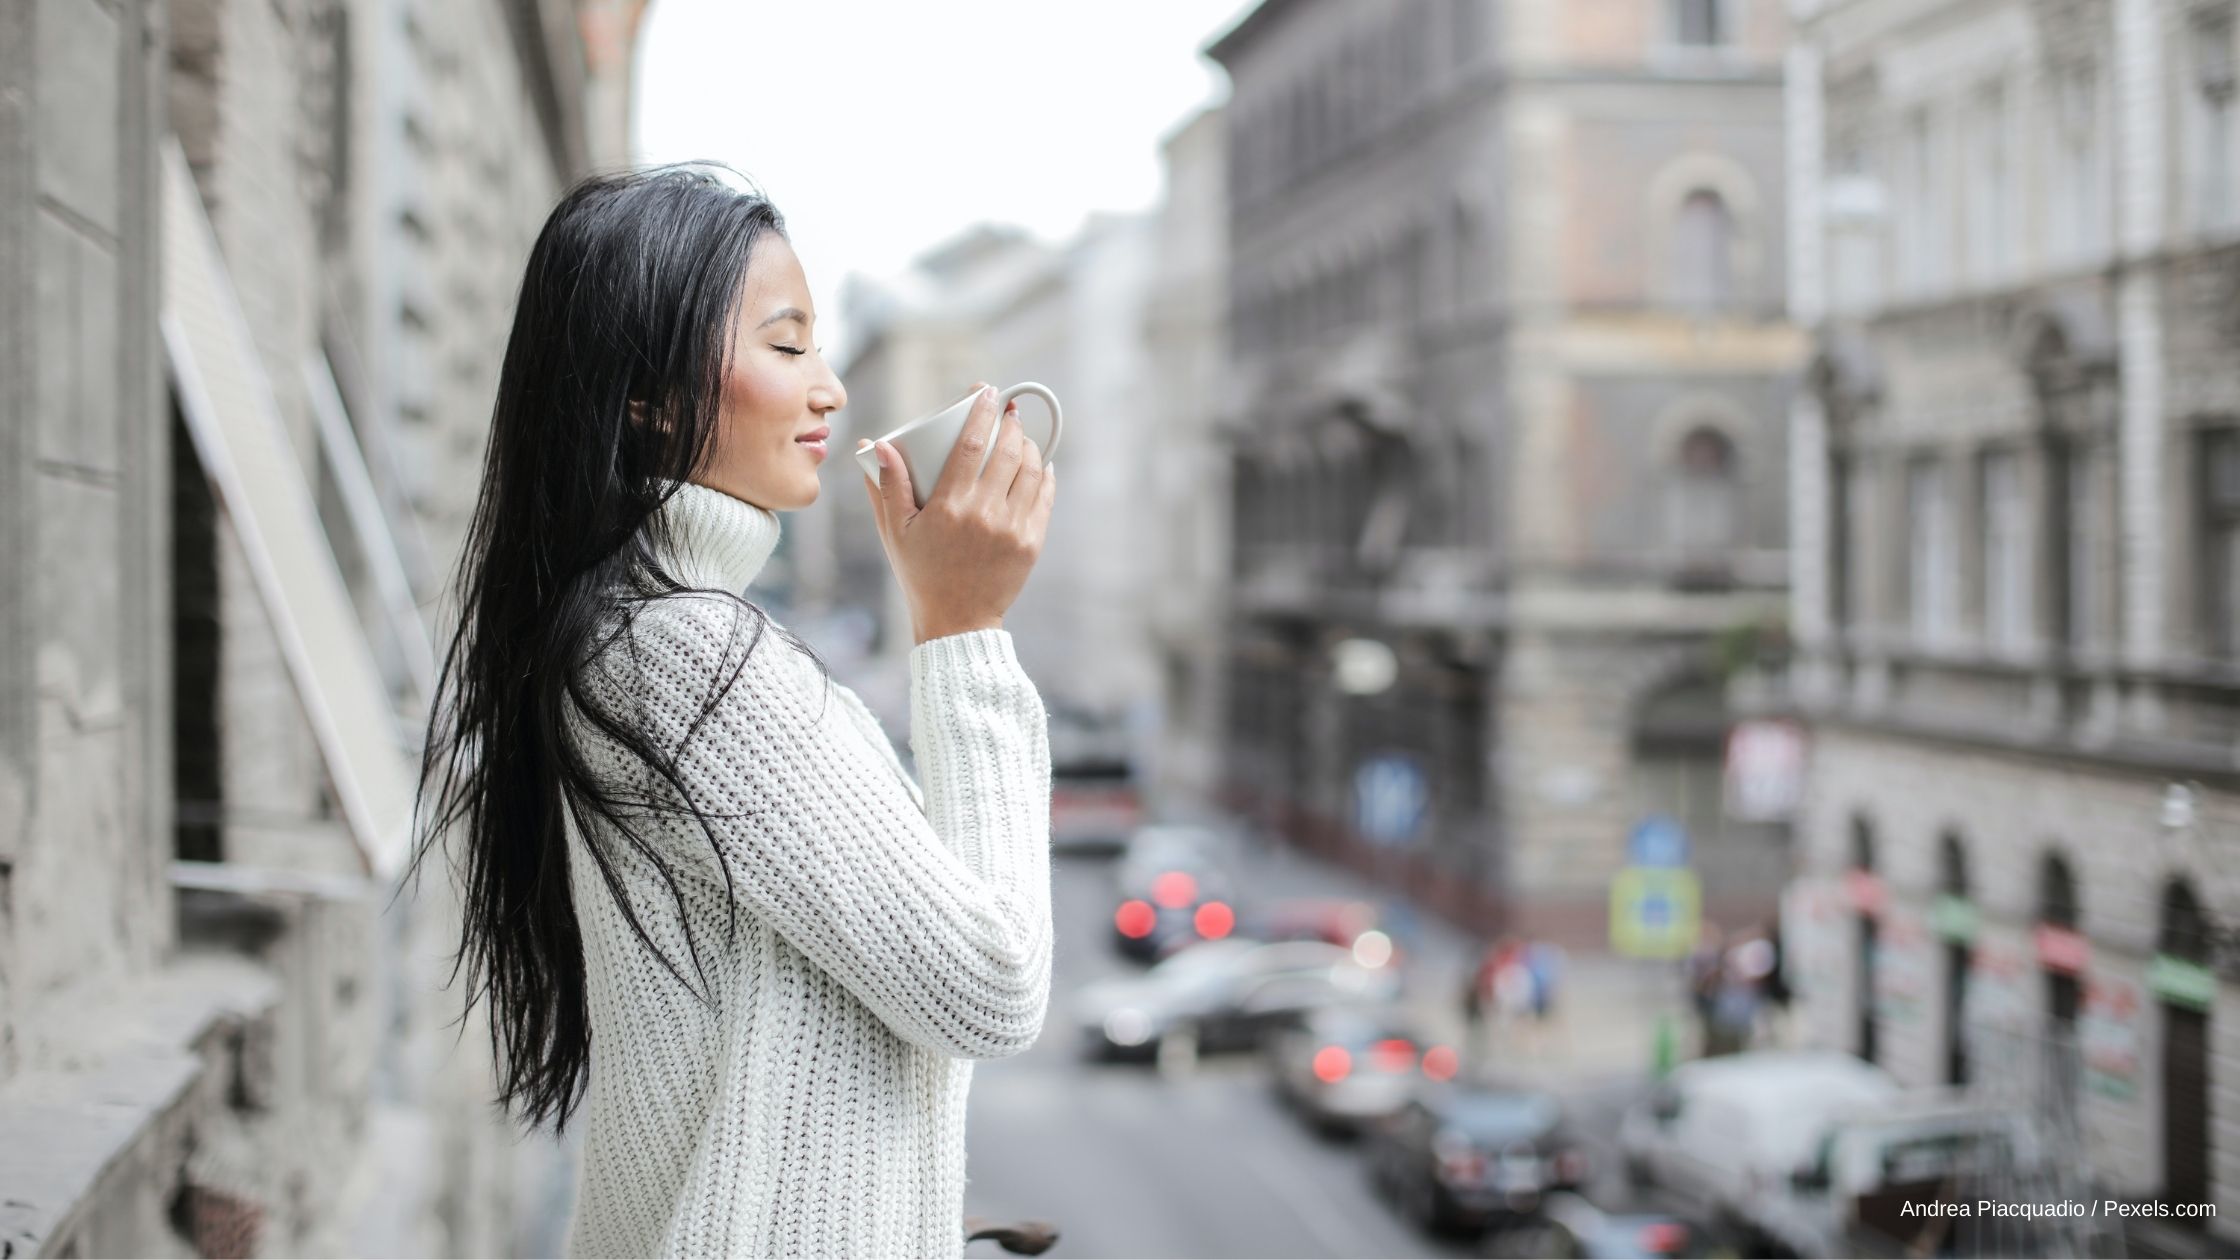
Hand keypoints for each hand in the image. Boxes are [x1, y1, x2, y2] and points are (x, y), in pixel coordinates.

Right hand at [860, 384, 1057, 644]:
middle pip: (1007, 451)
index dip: (981, 412)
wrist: (957, 621)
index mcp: (949, 506)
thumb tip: (877, 443)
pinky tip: (1039, 465)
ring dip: (1029, 446)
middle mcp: (984, 513)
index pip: (971, 444)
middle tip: (1008, 410)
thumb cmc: (921, 574)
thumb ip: (886, 485)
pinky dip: (1044, 475)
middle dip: (1011, 423)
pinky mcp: (1031, 543)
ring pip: (1031, 470)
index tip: (987, 393)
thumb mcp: (895, 532)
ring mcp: (1012, 528)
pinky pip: (1044, 497)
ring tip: (1021, 437)